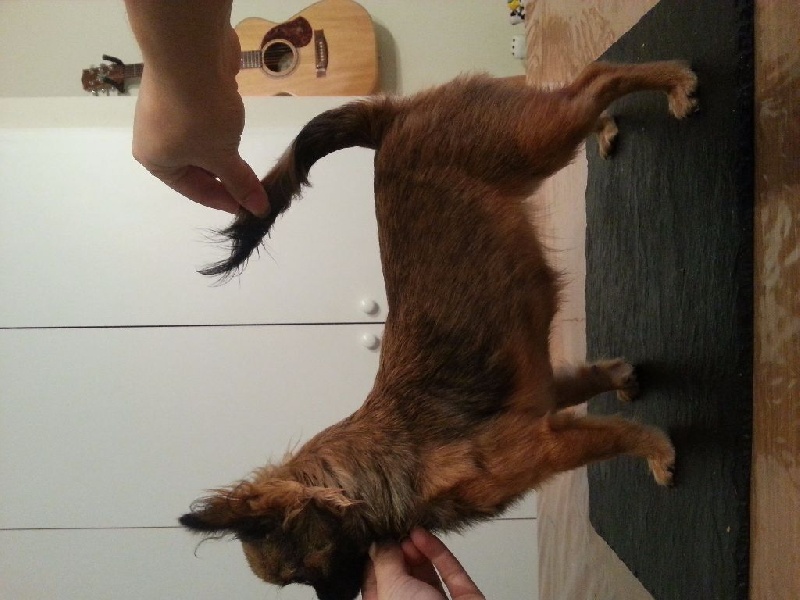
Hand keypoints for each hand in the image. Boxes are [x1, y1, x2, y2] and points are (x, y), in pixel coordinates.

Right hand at [131, 23, 268, 215]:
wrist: (191, 54)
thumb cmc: (200, 116)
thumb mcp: (223, 156)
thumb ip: (240, 183)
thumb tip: (258, 210)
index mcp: (155, 160)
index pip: (194, 190)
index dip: (224, 200)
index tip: (250, 207)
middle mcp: (155, 137)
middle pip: (196, 167)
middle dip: (226, 177)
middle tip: (255, 186)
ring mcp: (168, 110)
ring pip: (201, 142)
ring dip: (224, 151)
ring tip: (249, 159)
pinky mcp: (184, 89)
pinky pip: (204, 117)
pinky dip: (221, 126)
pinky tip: (236, 126)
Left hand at [362, 528, 484, 599]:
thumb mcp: (391, 589)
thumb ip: (385, 562)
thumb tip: (380, 543)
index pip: (374, 582)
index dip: (375, 557)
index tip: (376, 532)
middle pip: (402, 576)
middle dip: (399, 551)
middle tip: (396, 529)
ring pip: (426, 573)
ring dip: (417, 550)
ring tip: (410, 532)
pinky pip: (450, 573)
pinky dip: (438, 553)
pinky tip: (423, 535)